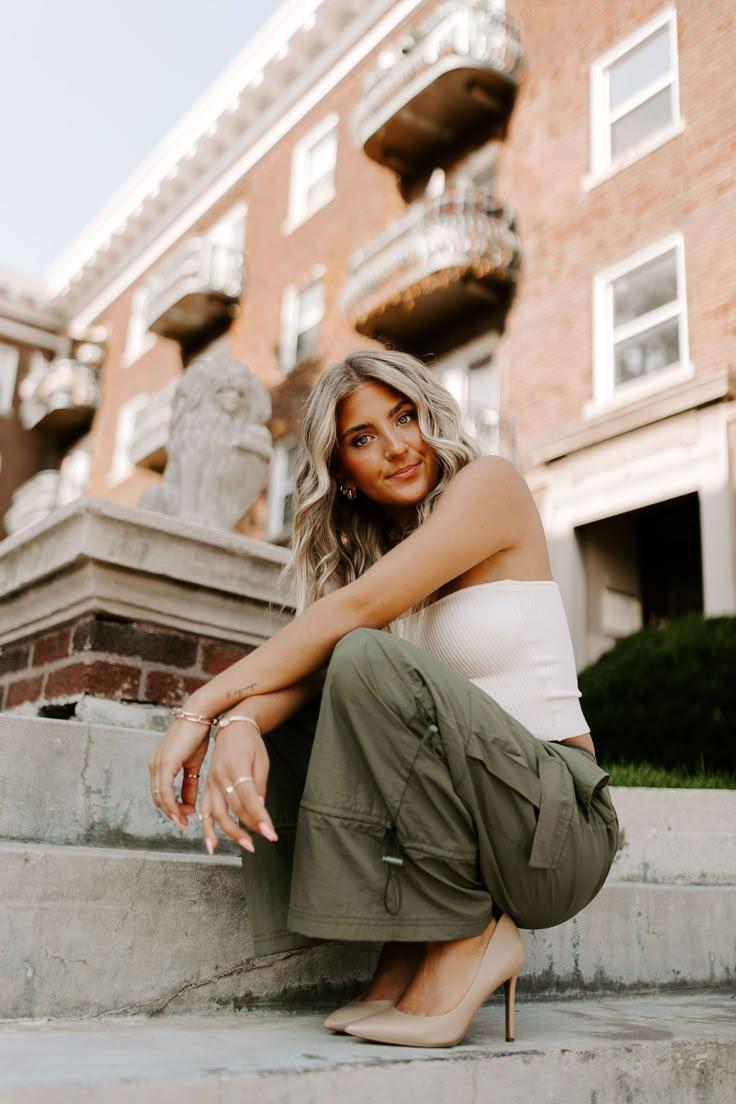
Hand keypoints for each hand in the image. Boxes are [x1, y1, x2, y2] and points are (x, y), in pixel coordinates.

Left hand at [148, 717, 211, 828]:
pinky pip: (165, 790)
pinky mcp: (165, 763)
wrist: (199, 715)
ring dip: (172, 811)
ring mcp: (157, 764)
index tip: (186, 817)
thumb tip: (190, 804)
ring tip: (185, 820)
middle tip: (186, 822)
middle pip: (158, 798)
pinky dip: (172, 804)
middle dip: (172, 813)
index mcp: (159, 765)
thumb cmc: (197, 736)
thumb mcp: (193, 764)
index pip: (161, 794)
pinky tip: (182, 811)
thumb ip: (190, 784)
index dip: (172, 808)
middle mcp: (154, 765)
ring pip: (160, 797)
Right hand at [200, 720, 275, 854]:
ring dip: (229, 833)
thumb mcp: (262, 760)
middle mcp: (220, 776)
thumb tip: (260, 810)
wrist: (231, 728)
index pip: (249, 798)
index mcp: (236, 767)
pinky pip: (204, 811)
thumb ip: (260, 785)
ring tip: (245, 846)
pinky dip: (207, 828)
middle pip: (232, 808)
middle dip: (247, 828)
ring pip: (216, 813)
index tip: (270, 833)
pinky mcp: (206, 787)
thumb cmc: (250, 743)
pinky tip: (212, 844)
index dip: (259, 818)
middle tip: (260, 842)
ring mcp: (211, 782)